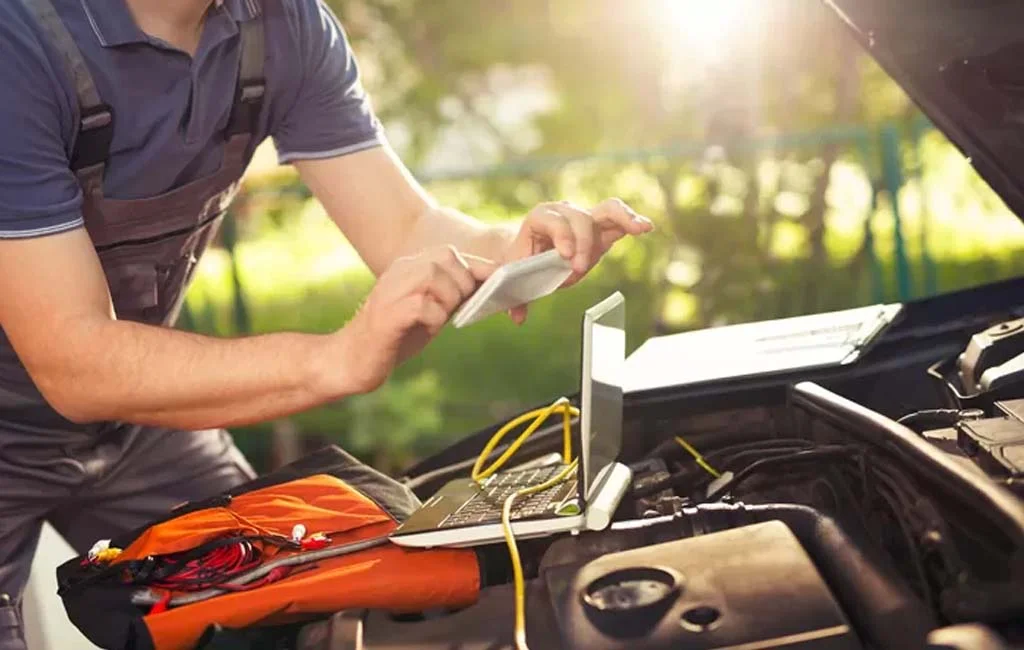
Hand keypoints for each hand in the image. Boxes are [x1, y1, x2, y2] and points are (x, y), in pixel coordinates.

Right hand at [329, 245, 496, 394]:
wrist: (350, 361)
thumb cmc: (394, 337)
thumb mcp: (429, 312)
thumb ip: (452, 297)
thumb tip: (488, 288)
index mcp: (409, 267)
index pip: (452, 255)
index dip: (479, 268)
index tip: (499, 282)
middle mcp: (399, 272)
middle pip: (447, 259)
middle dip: (463, 285)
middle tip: (455, 310)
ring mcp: (391, 290)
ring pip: (435, 276)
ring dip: (448, 301)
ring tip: (437, 321)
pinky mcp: (387, 314)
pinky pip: (423, 305)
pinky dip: (434, 318)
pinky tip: (426, 330)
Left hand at [502, 197, 653, 323]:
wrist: (531, 247)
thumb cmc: (525, 259)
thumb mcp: (517, 275)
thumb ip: (518, 296)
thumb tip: (517, 318)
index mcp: (540, 218)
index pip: (553, 220)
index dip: (561, 235)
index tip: (565, 255)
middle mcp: (565, 212)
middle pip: (580, 217)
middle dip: (584, 243)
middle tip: (579, 268)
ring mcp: (585, 217)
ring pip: (607, 210)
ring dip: (623, 219)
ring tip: (640, 229)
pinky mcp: (601, 226)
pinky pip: (618, 219)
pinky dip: (632, 223)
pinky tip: (646, 228)